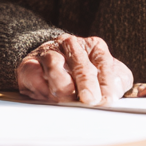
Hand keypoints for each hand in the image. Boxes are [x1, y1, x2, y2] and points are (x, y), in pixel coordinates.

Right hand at [16, 34, 132, 105]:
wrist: (45, 66)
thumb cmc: (80, 75)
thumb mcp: (104, 76)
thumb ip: (115, 83)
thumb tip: (114, 95)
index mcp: (93, 47)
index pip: (103, 60)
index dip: (106, 80)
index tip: (108, 99)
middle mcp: (70, 45)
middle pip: (80, 62)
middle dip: (86, 83)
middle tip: (90, 100)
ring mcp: (48, 53)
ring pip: (54, 63)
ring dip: (62, 84)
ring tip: (68, 100)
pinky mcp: (30, 64)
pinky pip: (34, 74)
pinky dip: (42, 87)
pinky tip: (49, 98)